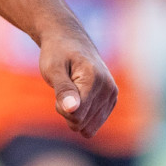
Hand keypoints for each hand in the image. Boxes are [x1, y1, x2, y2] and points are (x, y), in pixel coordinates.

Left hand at [37, 19, 116, 137]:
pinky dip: (82, 114)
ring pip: (88, 126)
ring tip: (71, 90)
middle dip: (67, 110)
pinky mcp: (112, 100)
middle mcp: (109, 89)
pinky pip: (94, 124)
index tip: (58, 87)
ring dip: (74, 112)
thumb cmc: (57, 53)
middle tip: (64, 87)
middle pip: (81, 123)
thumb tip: (72, 110)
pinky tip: (79, 95)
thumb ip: (63, 90)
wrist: (68, 39)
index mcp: (95, 80)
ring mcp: (112, 95)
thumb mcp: (52, 69)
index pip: (76, 115)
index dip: (60, 106)